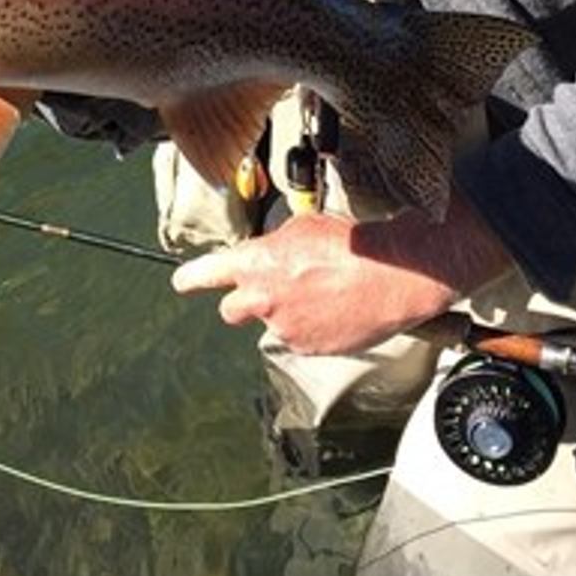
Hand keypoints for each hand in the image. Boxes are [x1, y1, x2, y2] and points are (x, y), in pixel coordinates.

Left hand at [169, 198, 514, 354]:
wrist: (394, 275)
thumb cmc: (353, 245)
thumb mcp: (303, 227)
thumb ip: (274, 244)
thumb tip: (268, 251)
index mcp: (256, 263)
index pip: (206, 273)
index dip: (191, 278)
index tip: (181, 282)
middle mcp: (263, 299)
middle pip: (230, 310)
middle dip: (243, 302)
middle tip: (266, 290)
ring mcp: (286, 328)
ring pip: (272, 323)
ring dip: (285, 313)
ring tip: (319, 294)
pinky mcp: (309, 348)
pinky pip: (300, 338)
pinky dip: (310, 328)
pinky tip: (333, 310)